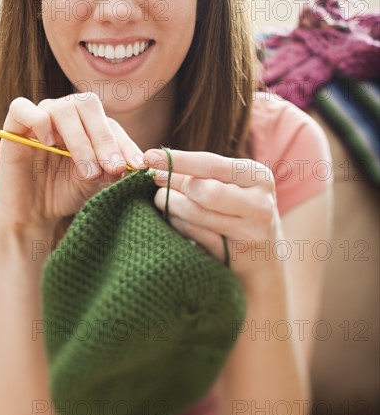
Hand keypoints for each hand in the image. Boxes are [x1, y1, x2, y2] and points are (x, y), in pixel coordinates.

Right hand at [0, 93, 144, 232]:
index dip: (124, 143)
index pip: (109, 123)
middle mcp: (65, 115)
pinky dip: (39, 122)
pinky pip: (22, 108)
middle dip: (104, 139)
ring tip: (86, 171)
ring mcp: (39, 118)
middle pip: (87, 106)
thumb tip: (129, 163)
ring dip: (80, 141)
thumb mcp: (94, 183)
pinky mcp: (13, 126)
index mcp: (87, 124)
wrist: (33, 213)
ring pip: (62, 109)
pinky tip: (49, 144)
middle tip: (112, 169)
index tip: (137, 166)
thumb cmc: (65, 193)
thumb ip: (109, 170)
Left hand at [143, 148, 283, 279]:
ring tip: (162, 201)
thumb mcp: (230, 185)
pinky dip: (178, 225)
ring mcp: (250, 232)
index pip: (211, 164)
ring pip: (194, 214)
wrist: (266, 257)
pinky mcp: (235, 255)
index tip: (149, 156)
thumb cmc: (239, 209)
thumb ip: (198, 175)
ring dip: (170, 207)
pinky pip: (194, 236)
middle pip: (201, 190)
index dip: (178, 160)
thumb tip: (155, 166)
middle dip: (173, 187)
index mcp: (257, 176)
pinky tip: (175, 220)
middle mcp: (259, 203)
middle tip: (156, 183)